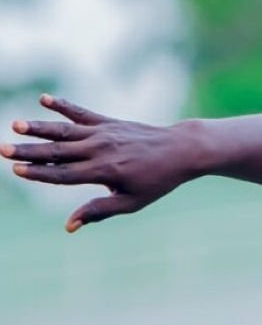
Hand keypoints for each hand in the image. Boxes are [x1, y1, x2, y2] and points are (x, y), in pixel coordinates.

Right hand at [2, 95, 199, 232]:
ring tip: (15, 124)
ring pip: (65, 131)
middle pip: (58, 152)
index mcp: (104, 172)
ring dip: (39, 127)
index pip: (64, 174)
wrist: (181, 150)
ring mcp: (105, 133)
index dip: (39, 173)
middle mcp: (101, 150)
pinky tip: (44, 99)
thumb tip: (68, 226)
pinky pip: (83, 113)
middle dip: (29, 151)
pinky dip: (64, 106)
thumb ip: (99, 210)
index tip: (15, 170)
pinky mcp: (109, 122)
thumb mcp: (132, 202)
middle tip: (1, 149)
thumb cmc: (157, 181)